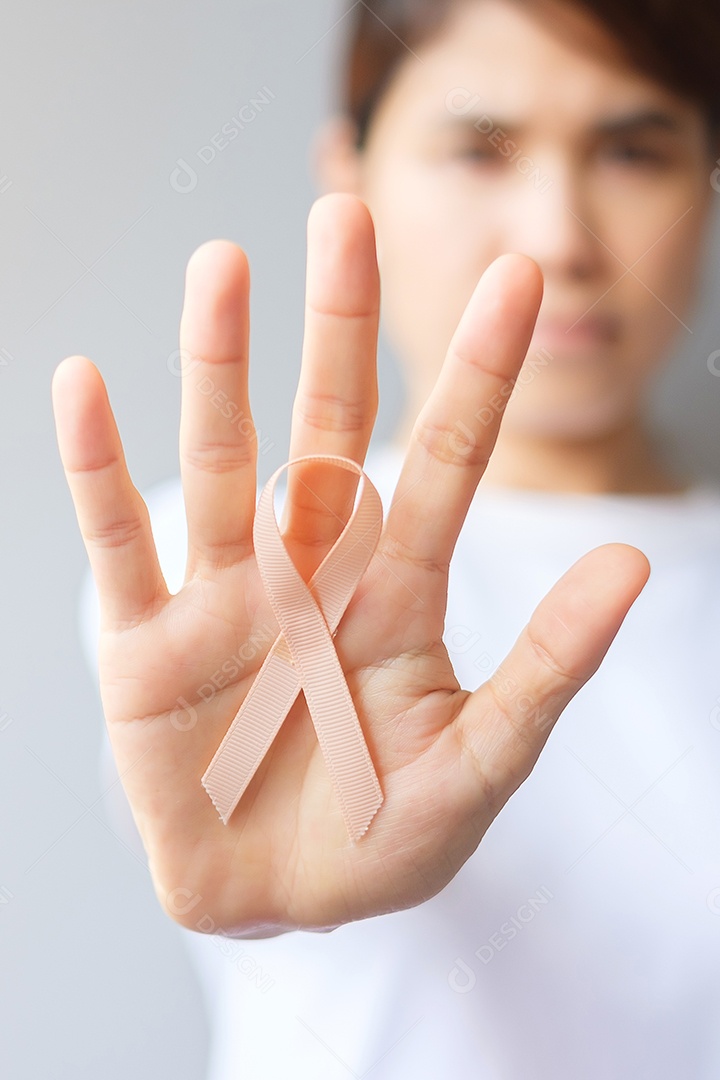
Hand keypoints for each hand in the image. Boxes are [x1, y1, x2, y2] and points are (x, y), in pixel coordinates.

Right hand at [52, 194, 649, 936]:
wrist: (280, 902)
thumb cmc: (386, 835)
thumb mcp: (481, 763)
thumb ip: (549, 667)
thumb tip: (633, 563)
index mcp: (395, 592)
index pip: (445, 462)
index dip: (480, 374)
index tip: (517, 280)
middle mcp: (309, 571)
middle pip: (327, 429)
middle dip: (340, 327)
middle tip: (347, 212)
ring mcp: (223, 599)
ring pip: (221, 462)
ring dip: (217, 367)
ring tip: (223, 266)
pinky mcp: (145, 644)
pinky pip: (120, 542)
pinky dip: (98, 470)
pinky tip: (83, 386)